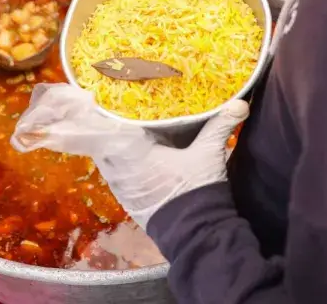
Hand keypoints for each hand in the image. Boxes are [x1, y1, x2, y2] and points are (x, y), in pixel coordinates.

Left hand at [11, 85, 247, 228]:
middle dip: (98, 117)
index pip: (98, 125)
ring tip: (112, 114)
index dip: (89, 108)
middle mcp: (116, 166)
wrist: (194, 235)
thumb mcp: (208, 155)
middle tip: (100, 96)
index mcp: (129, 151)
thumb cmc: (194, 191)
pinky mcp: (125, 193)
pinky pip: (112, 165)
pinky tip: (127, 142)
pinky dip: (115, 151)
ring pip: (103, 151)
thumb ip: (220, 126)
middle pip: (97, 135)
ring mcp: (118, 182)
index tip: (85, 92)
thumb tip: (241, 102)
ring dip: (106, 134)